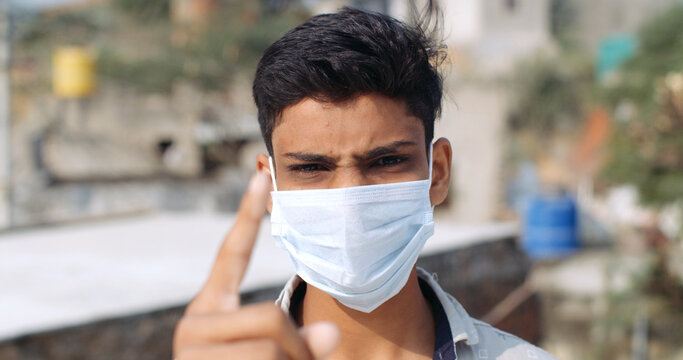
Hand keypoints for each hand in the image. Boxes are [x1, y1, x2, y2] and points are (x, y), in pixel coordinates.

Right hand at [173, 171, 339, 359]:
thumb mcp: (276, 357)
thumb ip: (299, 341)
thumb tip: (332, 335)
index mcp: (211, 309)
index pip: (231, 254)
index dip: (249, 217)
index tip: (262, 175)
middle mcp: (194, 324)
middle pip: (271, 319)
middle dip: (296, 351)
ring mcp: (192, 349)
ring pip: (272, 349)